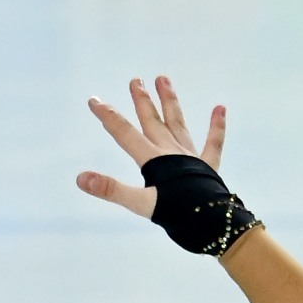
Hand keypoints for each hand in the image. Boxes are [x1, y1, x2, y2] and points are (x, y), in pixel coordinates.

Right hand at [76, 74, 224, 220]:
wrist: (211, 223)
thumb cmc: (176, 213)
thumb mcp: (140, 203)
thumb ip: (112, 189)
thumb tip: (81, 178)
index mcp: (151, 159)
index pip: (125, 133)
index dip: (108, 116)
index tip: (94, 100)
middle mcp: (170, 151)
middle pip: (152, 121)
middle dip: (142, 101)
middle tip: (135, 80)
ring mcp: (190, 156)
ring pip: (177, 123)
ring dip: (170, 101)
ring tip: (163, 79)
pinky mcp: (209, 166)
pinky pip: (214, 142)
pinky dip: (217, 126)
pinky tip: (220, 108)